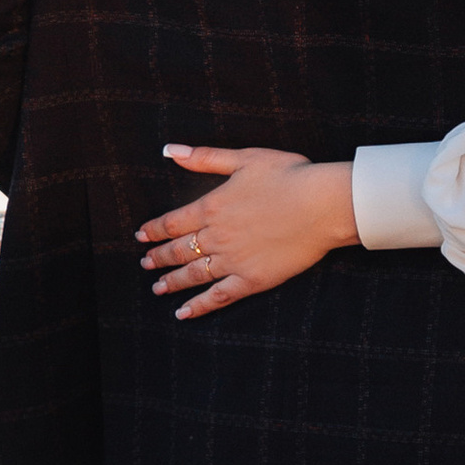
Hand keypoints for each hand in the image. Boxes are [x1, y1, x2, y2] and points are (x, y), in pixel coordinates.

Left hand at [136, 147, 357, 318]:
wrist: (323, 205)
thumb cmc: (290, 176)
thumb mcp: (245, 158)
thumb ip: (205, 157)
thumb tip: (171, 151)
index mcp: (212, 206)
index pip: (172, 222)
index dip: (154, 230)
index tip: (141, 236)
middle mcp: (216, 236)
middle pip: (178, 250)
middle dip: (159, 258)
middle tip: (146, 264)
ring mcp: (233, 260)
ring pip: (193, 275)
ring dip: (172, 282)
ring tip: (158, 288)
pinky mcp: (252, 280)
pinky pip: (219, 296)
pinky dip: (199, 306)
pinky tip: (183, 313)